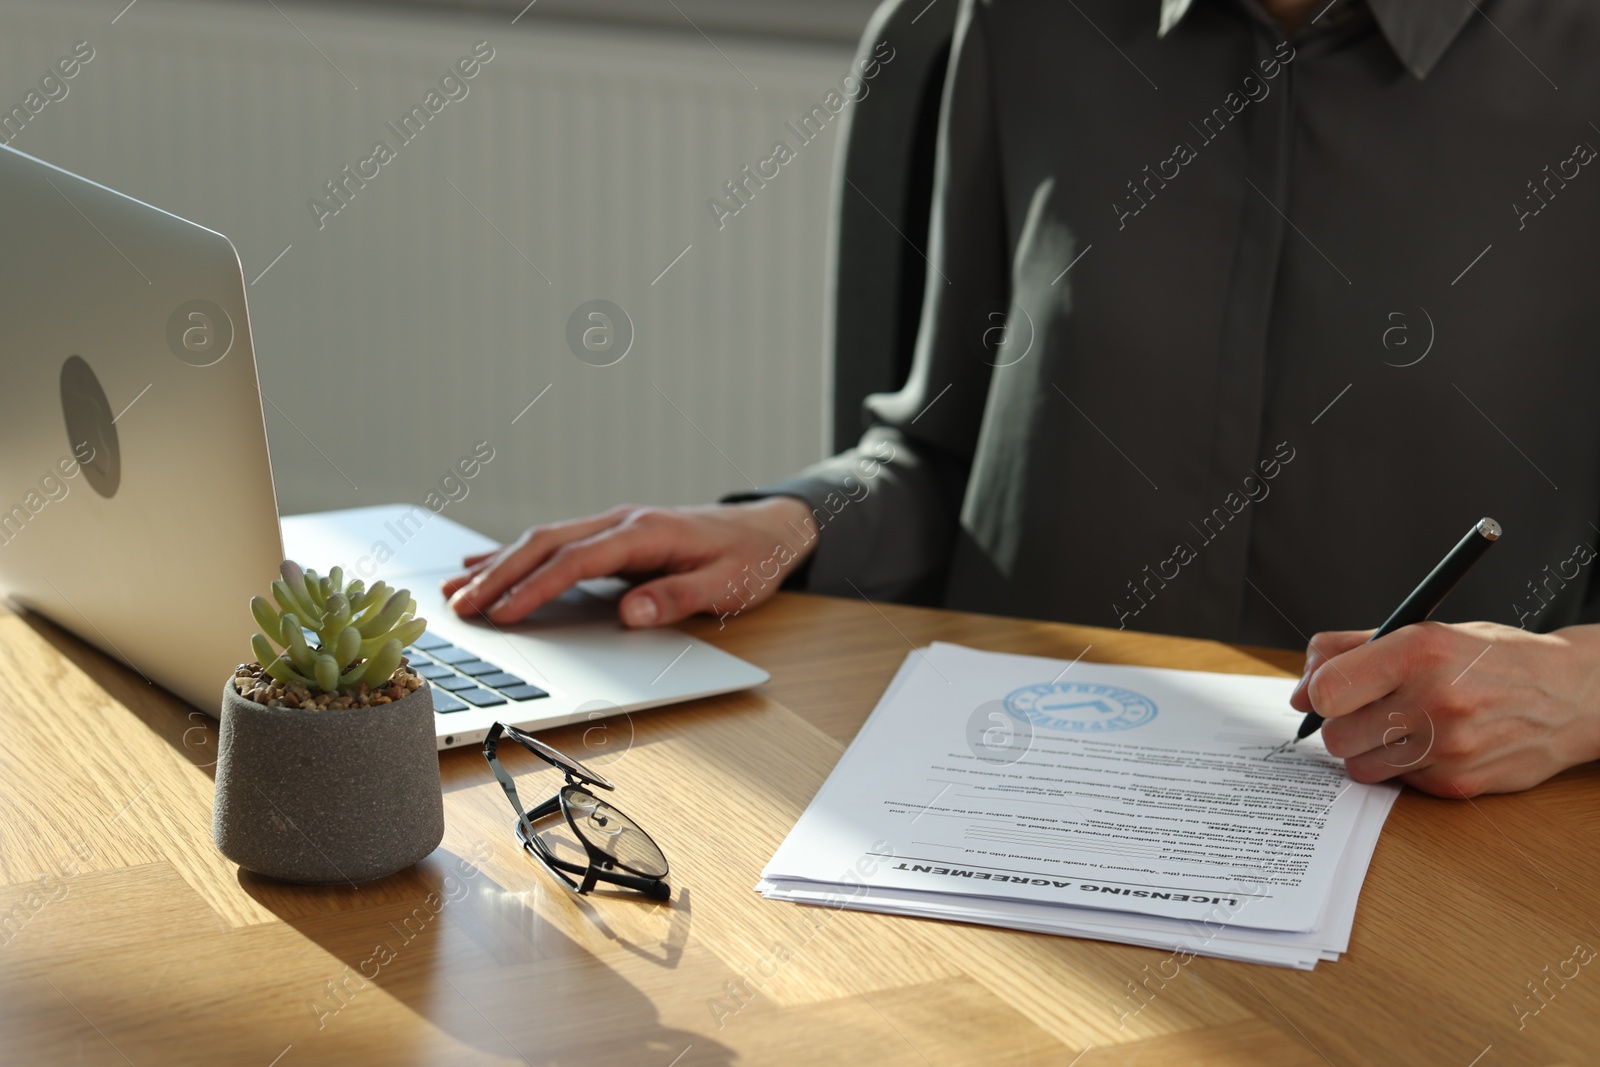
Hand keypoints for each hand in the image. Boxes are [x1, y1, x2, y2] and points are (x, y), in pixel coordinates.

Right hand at [441, 497, 816, 626]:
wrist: (769, 529)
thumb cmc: (750, 560)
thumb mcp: (727, 586)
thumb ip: (679, 598)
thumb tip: (631, 614)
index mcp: (647, 532)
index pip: (578, 560)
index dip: (536, 586)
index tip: (503, 612)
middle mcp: (624, 521)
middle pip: (547, 543)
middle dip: (499, 574)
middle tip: (459, 604)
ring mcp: (615, 525)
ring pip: (543, 540)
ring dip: (498, 563)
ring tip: (454, 588)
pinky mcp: (613, 535)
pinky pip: (555, 543)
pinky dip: (516, 555)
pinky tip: (485, 564)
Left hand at [1288, 621, 1599, 796]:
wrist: (1572, 695)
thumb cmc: (1490, 659)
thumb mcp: (1423, 630)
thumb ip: (1350, 650)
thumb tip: (1299, 690)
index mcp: (1419, 651)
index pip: (1329, 689)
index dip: (1317, 693)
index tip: (1328, 692)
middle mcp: (1435, 700)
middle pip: (1336, 735)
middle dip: (1341, 725)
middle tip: (1367, 712)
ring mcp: (1449, 747)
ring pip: (1359, 767)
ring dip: (1368, 751)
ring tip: (1399, 728)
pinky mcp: (1459, 783)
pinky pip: (1397, 784)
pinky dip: (1403, 768)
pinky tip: (1431, 744)